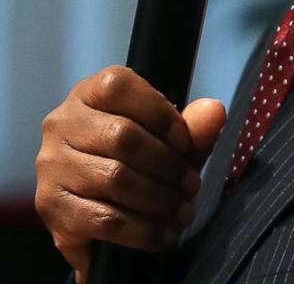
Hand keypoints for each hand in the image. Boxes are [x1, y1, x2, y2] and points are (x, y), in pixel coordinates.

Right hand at [34, 66, 226, 282]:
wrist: (98, 205)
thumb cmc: (138, 157)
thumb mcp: (168, 136)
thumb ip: (192, 124)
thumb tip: (214, 111)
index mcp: (90, 92)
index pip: (119, 87)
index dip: (159, 114)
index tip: (186, 143)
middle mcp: (62, 122)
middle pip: (121, 136)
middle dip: (167, 165)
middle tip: (192, 186)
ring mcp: (52, 164)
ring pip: (114, 179)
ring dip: (158, 200)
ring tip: (183, 212)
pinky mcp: (51, 206)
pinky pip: (102, 220)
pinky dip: (141, 230)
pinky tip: (163, 236)